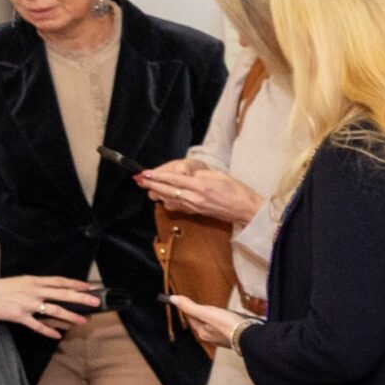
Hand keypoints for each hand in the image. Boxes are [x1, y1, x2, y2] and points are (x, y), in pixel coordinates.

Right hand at [0, 275, 96, 338]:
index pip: (59, 281)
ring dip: (70, 316)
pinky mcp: (20, 317)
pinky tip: (58, 336)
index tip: (89, 286)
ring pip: (54, 311)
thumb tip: (55, 291)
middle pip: (62, 294)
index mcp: (34, 281)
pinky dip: (48, 331)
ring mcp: (28, 305)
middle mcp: (34, 292)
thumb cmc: (2, 288)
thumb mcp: (21, 281)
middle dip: (80, 298)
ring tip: (82, 320)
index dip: (75, 283)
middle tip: (95, 302)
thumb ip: (38, 286)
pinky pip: (37, 326)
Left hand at [135, 159, 261, 226]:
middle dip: (151, 184)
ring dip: (156, 192)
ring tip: (146, 187)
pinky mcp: (196, 212)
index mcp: (201, 186)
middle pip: (167, 190)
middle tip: (138, 179)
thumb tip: (187, 176)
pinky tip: (162, 198)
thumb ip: (200, 175)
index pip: (174, 179)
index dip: (157, 176)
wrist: (246, 209)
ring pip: (169, 199)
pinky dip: (167, 201)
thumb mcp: (219, 176)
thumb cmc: (237, 191)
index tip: (145, 173)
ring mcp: (195, 207)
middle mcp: (195, 198)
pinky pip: (177, 206)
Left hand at [170, 296, 253, 349]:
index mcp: (202, 332)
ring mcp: (223, 340)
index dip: (190, 309)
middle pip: (203, 323)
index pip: (192, 318)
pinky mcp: (235, 339)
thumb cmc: (226, 324)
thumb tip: (172, 299)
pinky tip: (233, 319)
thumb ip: (190, 306)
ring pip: (215, 326)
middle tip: (206, 306)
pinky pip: (226, 329)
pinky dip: (227, 323)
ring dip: (216, 319)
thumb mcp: (206, 312)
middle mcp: (210, 338)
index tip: (190, 301)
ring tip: (220, 312)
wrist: (250, 336)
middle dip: (204, 315)